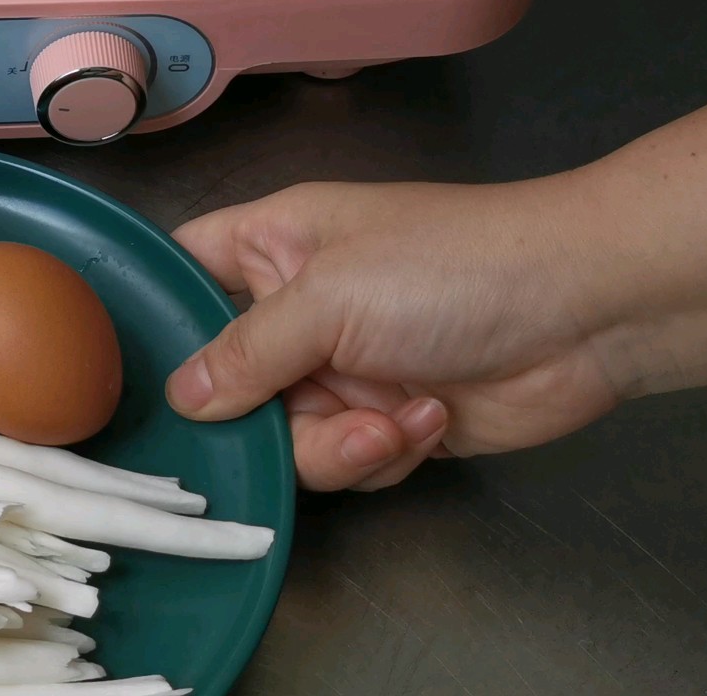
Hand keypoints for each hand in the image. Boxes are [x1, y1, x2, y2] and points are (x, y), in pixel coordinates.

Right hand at [166, 178, 623, 491]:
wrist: (586, 311)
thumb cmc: (452, 268)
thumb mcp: (329, 298)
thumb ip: (245, 352)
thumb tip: (183, 399)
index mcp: (273, 244)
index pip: (182, 270)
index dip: (152, 313)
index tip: (119, 369)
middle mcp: (299, 307)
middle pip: (224, 382)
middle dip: (254, 415)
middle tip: (277, 422)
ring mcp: (345, 368)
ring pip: (284, 437)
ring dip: (332, 443)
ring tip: (386, 421)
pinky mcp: (390, 420)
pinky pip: (345, 462)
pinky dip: (380, 454)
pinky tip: (428, 421)